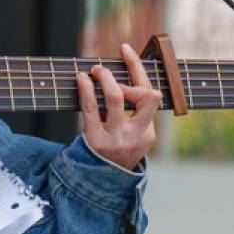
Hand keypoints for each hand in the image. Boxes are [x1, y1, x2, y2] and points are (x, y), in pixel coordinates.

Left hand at [76, 43, 160, 169]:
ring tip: (95, 71)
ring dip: (105, 78)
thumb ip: (133, 113)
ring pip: (117, 98)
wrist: (100, 184)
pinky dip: (86, 89)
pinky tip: (82, 80)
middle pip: (144, 95)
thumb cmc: (114, 152)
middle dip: (127, 74)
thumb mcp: (131, 138)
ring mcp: (117, 138)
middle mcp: (136, 135)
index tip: (125, 49)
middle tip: (105, 68)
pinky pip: (91, 108)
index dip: (138, 68)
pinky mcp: (96, 141)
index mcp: (148, 133)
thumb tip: (119, 75)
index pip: (151, 95)